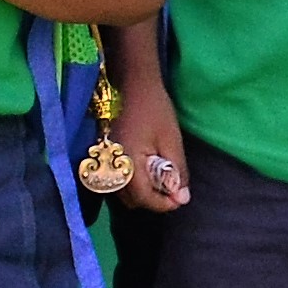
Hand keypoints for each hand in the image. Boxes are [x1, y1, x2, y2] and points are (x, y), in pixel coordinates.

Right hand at [115, 72, 192, 212]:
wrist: (133, 83)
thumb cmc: (155, 109)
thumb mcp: (172, 141)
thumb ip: (176, 172)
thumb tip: (182, 198)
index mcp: (127, 162)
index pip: (143, 198)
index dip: (163, 204)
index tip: (180, 199)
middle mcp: (111, 165)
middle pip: (130, 200)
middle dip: (152, 200)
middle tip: (172, 189)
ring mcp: (106, 160)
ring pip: (122, 192)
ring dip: (142, 192)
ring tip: (161, 180)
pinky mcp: (106, 155)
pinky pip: (118, 180)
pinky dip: (132, 182)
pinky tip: (147, 170)